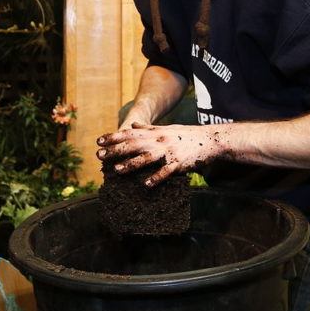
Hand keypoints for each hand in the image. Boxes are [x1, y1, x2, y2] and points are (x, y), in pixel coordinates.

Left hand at [96, 123, 224, 185]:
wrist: (210, 140)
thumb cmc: (187, 135)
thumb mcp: (167, 129)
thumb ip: (149, 129)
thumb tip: (133, 125)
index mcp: (155, 133)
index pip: (130, 134)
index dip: (113, 137)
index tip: (99, 141)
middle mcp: (159, 141)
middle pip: (134, 145)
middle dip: (115, 150)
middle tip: (99, 156)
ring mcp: (169, 152)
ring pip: (146, 158)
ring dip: (131, 164)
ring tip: (117, 170)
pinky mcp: (179, 163)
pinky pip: (165, 172)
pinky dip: (156, 177)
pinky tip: (146, 184)